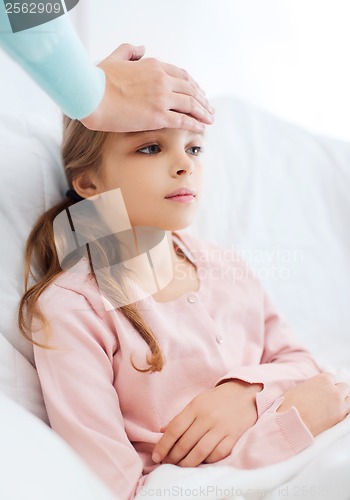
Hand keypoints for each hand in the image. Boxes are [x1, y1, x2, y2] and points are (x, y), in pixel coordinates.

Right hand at [80, 43, 214, 132]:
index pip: (181, 75)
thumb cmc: (97, 79)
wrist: (90, 94)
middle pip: (190, 89)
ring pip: (191, 104)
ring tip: (210, 118)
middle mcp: (162, 80)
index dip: (193, 85)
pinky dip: (195, 124)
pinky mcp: (158, 116)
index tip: (198, 93)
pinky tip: (202, 127)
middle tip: (208, 108)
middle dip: (202, 100)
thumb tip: (141, 47)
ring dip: (203, 112)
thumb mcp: (115, 58)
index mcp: (154, 66)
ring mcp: (161, 98)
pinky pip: (183, 120)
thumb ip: (129, 50)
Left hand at [152, 380, 262, 466]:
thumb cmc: (217, 399)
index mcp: (195, 407)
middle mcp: (207, 417)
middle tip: (167, 464)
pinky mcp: (233, 436)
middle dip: (173, 457)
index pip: (175, 429)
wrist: (245, 394)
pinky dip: (207, 461)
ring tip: (180, 466)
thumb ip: (181, 417)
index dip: (163, 445)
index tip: (156, 456)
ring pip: (200, 452)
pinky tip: (201, 462)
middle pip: (185, 443)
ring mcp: (221, 427)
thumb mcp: (197, 402)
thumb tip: (162, 432)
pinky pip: (217, 454)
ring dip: (187, 463)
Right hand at [277, 372, 349, 436]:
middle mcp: (334, 390)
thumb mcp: (299, 388)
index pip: (331, 377)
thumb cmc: (289, 405)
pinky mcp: (340, 418)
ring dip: (342, 401)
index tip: (323, 389)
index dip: (326, 383)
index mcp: (323, 380)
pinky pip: (347, 412)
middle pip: (343, 387)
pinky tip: (334, 414)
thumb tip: (314, 391)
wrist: (291, 422)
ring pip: (348, 399)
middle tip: (328, 398)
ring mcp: (339, 404)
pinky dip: (342, 412)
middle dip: (336, 391)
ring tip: (332, 407)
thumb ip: (312, 386)